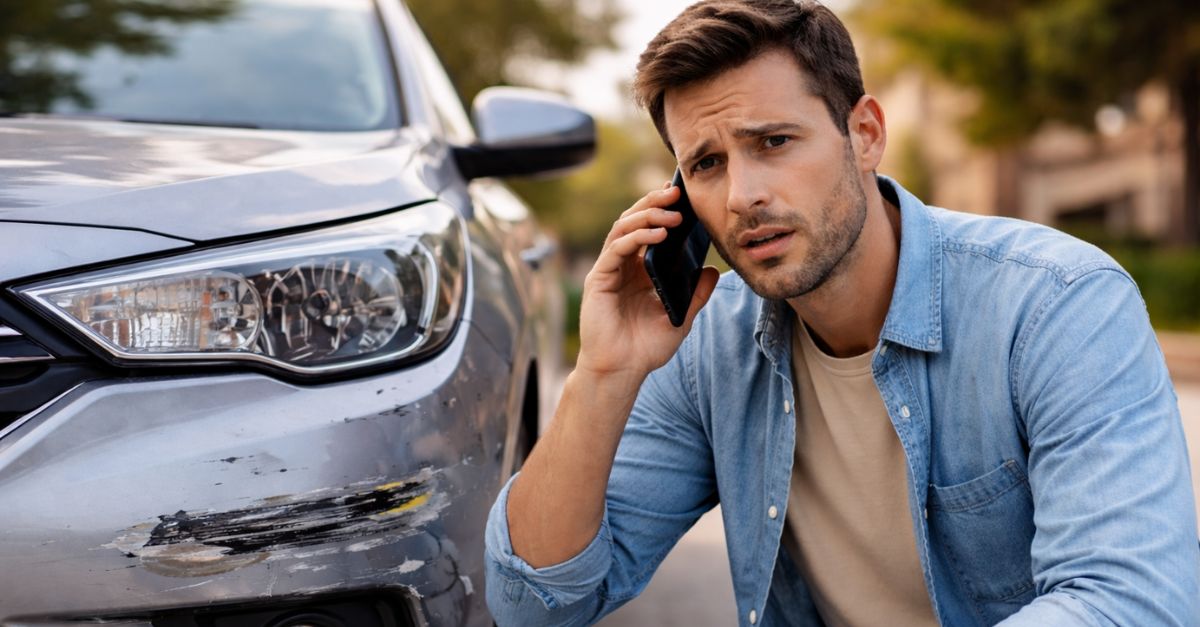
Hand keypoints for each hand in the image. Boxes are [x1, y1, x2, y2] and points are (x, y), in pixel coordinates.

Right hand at [576, 183, 719, 381]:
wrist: (621, 371)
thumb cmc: (645, 348)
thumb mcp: (680, 318)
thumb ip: (695, 295)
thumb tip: (713, 272)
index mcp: (638, 271)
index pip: (648, 230)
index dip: (660, 209)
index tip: (681, 195)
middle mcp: (622, 266)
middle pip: (633, 222)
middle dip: (654, 203)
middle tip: (676, 192)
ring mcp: (608, 271)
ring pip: (622, 229)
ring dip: (647, 217)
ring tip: (672, 214)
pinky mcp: (598, 280)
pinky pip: (616, 249)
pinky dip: (636, 238)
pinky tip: (657, 235)